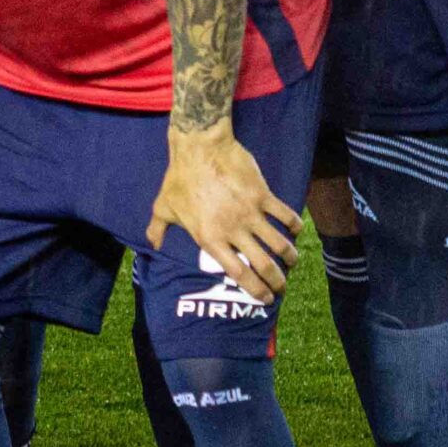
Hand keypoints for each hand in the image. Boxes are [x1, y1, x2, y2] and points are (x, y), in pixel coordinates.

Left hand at [146, 122, 298, 299]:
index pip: (238, 273)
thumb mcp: (163, 206)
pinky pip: (285, 215)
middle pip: (263, 264)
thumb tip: (151, 243)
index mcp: (210, 238)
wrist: (199, 148)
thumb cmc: (179, 178)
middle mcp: (233, 230)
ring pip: (279, 243)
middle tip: (282, 287)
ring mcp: (250, 213)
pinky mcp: (262, 195)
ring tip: (292, 262)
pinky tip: (296, 230)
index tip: (265, 298)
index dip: (255, 289)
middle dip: (277, 281)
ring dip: (290, 256)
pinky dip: (294, 225)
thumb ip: (157, 229)